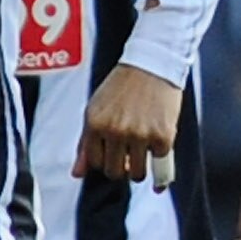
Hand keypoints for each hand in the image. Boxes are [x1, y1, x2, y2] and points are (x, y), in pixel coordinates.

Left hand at [74, 62, 182, 185]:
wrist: (152, 65)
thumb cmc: (121, 87)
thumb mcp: (95, 110)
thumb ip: (85, 143)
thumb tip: (77, 174)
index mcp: (95, 124)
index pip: (95, 162)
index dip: (104, 160)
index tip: (112, 152)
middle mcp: (116, 131)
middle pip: (114, 172)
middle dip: (120, 166)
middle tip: (128, 153)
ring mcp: (140, 134)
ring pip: (136, 174)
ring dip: (139, 168)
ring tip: (141, 151)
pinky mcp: (163, 135)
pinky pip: (159, 161)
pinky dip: (159, 156)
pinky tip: (156, 139)